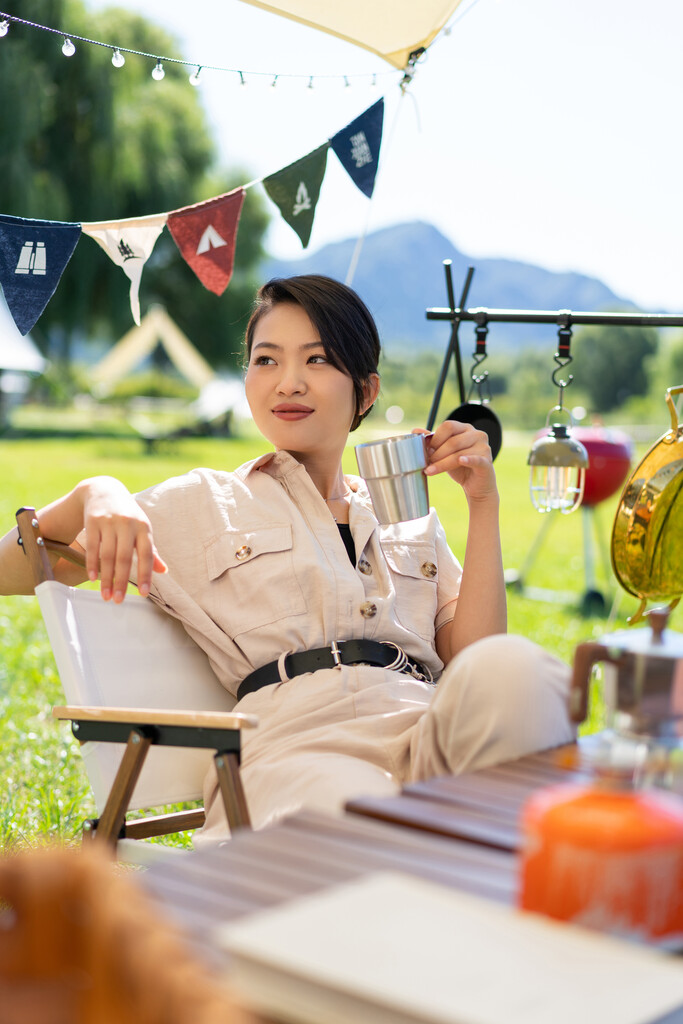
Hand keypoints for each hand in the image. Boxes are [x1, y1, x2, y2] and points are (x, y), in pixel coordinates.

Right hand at [80, 478, 166, 601]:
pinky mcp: (93, 521)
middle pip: (124, 558)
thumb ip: (151, 551)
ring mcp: (109, 522)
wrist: (104, 489)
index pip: (147, 554)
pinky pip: (93, 547)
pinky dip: (92, 565)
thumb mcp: (142, 528)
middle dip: (122, 582)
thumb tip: (164, 571)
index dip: (146, 574)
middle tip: (118, 601)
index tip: (143, 594)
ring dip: (106, 578)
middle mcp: (128, 524)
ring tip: (106, 595)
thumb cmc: (128, 515)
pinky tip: (92, 578)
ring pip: (107, 555)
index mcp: (144, 528)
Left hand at [413, 422, 497, 502]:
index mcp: (465, 428)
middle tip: (427, 463)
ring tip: (431, 471)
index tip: (427, 451)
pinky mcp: (487, 462)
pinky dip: (467, 459)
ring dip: (442, 463)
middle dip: (437, 453)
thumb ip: (432, 442)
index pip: (448, 426)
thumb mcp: (444, 453)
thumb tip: (415, 430)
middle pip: (452, 441)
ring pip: (459, 453)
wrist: (476, 486)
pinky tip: (461, 461)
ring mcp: (484, 447)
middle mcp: (477, 434)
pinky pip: (475, 459)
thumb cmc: (460, 467)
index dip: (435, 438)